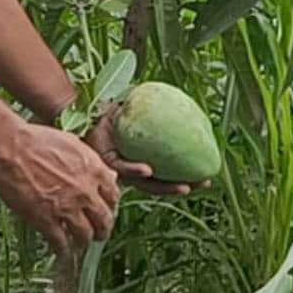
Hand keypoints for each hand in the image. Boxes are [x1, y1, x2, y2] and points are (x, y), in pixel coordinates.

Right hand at [0, 123, 120, 256]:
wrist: (11, 148)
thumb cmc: (37, 140)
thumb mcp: (74, 144)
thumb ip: (92, 162)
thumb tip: (108, 175)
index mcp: (95, 171)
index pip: (114, 196)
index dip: (110, 206)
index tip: (105, 210)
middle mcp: (86, 192)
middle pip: (105, 220)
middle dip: (103, 229)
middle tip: (99, 233)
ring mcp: (67, 208)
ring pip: (85, 235)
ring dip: (84, 241)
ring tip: (80, 243)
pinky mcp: (46, 220)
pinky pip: (61, 243)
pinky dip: (63, 251)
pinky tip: (62, 252)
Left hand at [86, 102, 212, 197]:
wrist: (84, 107)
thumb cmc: (113, 108)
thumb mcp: (140, 109)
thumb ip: (160, 110)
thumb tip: (189, 105)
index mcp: (141, 157)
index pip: (167, 172)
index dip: (187, 176)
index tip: (207, 178)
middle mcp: (131, 167)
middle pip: (161, 183)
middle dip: (183, 187)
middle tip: (203, 184)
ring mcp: (119, 168)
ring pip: (144, 183)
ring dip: (164, 186)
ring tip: (184, 187)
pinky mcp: (104, 161)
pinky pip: (122, 166)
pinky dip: (135, 169)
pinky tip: (149, 169)